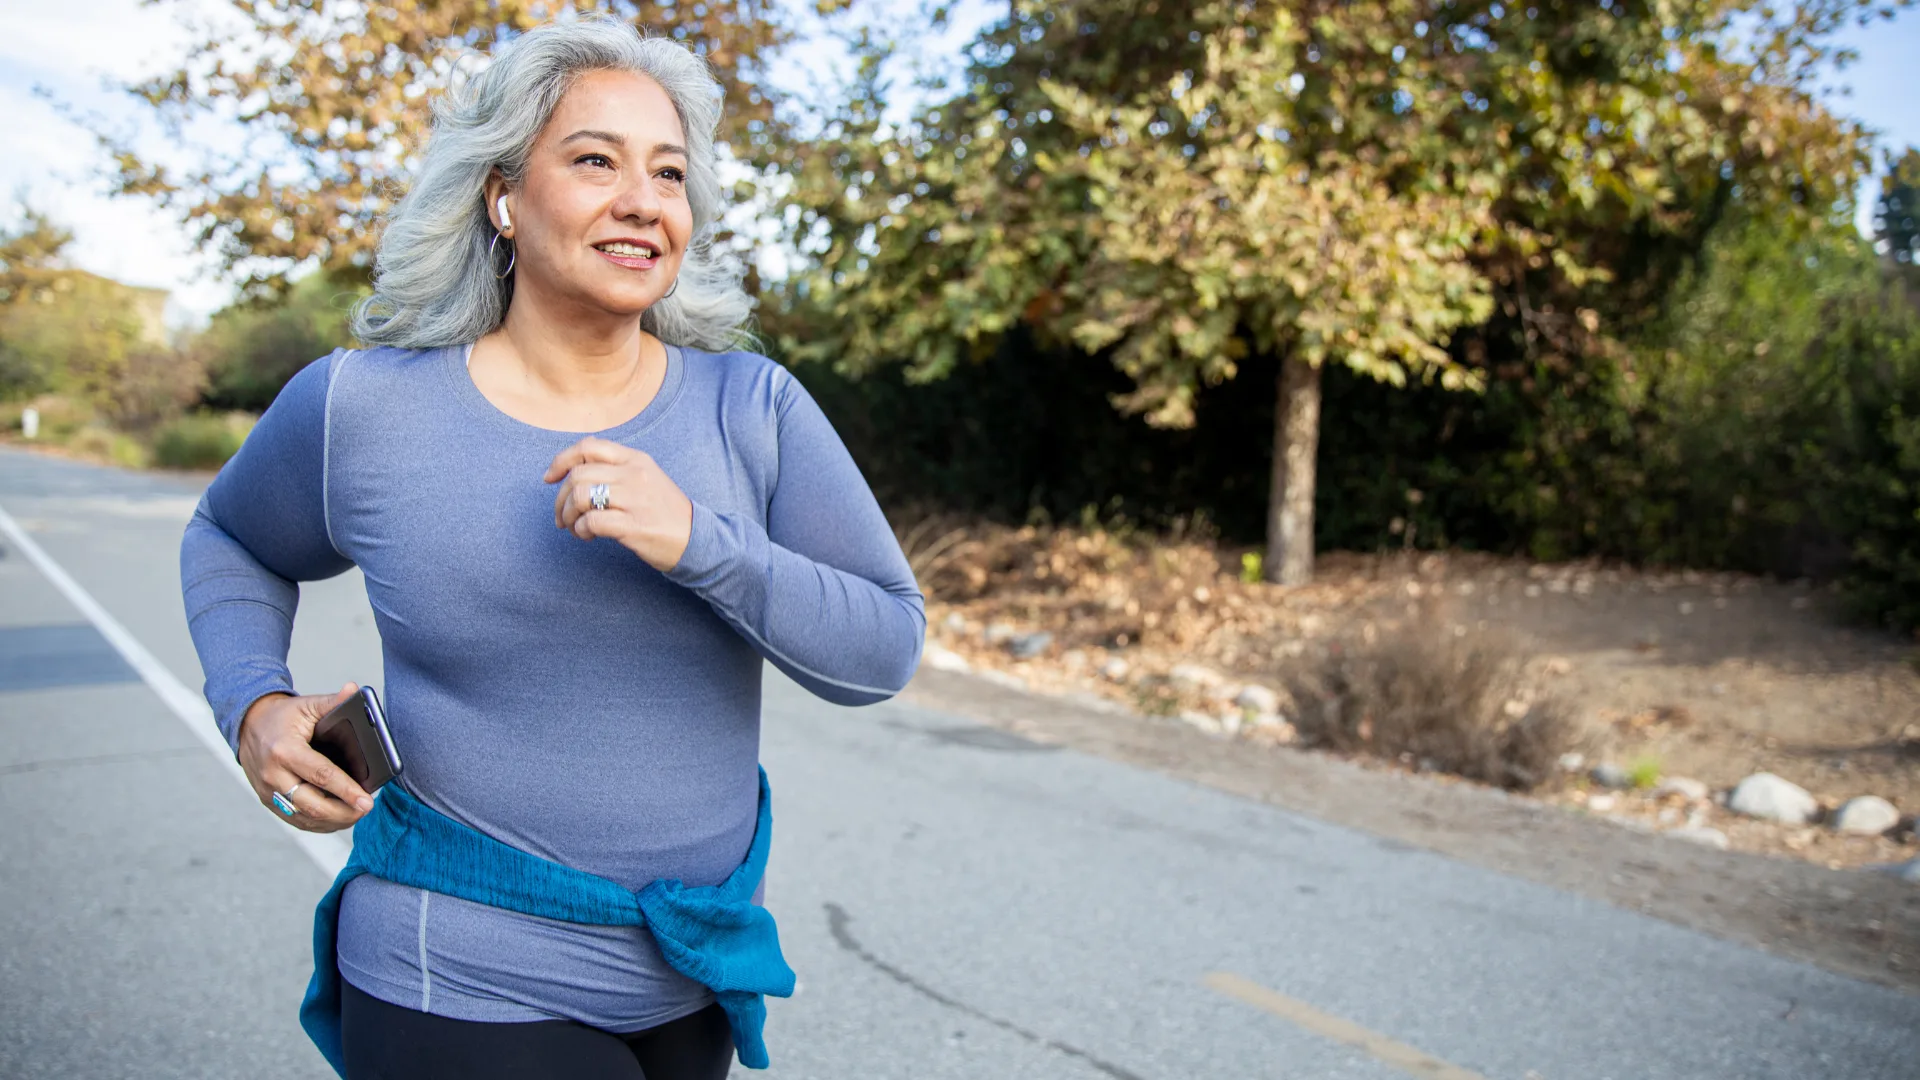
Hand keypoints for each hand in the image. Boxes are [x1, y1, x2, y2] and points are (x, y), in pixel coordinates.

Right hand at [235, 683, 374, 833]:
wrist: (248, 725)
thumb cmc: (282, 716)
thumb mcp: (307, 705)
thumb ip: (333, 701)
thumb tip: (355, 690)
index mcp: (284, 750)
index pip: (321, 775)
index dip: (347, 790)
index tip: (368, 800)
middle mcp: (273, 775)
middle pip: (313, 805)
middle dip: (343, 811)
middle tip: (366, 808)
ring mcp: (268, 791)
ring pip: (304, 818)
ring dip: (333, 821)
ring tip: (356, 814)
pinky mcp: (267, 801)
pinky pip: (295, 820)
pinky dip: (319, 824)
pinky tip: (337, 819)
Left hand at [544, 436, 693, 570]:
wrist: (698, 539)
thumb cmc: (666, 512)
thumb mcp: (646, 478)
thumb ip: (615, 469)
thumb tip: (573, 471)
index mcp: (635, 459)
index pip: (588, 447)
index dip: (561, 461)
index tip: (549, 479)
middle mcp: (634, 474)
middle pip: (577, 475)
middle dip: (560, 499)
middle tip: (561, 517)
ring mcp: (635, 499)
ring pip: (580, 496)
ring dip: (567, 515)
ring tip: (574, 527)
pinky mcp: (634, 526)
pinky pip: (592, 522)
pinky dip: (581, 530)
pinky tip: (587, 536)